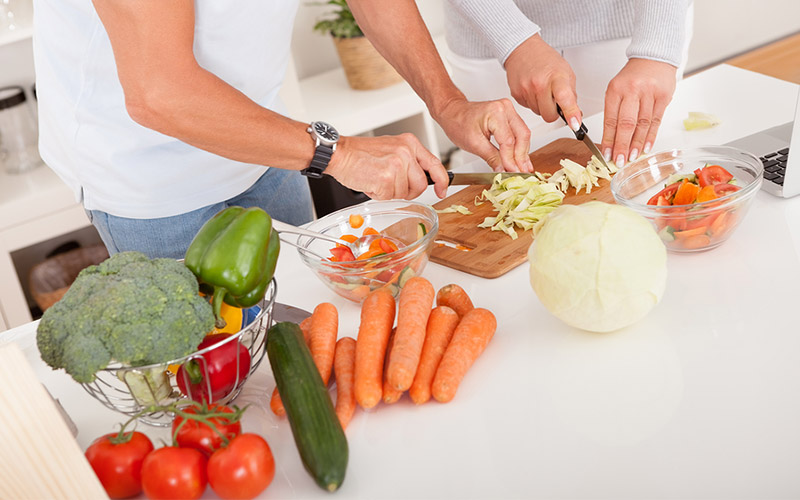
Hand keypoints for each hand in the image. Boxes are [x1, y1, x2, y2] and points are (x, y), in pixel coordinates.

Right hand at [325, 134, 449, 199]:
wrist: (340, 154)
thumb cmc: (361, 153)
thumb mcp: (391, 148)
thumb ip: (409, 161)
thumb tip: (423, 179)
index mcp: (410, 143)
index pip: (434, 164)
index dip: (442, 181)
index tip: (442, 190)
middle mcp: (406, 152)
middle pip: (421, 185)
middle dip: (408, 191)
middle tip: (392, 185)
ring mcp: (397, 165)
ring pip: (404, 193)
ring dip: (390, 192)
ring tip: (377, 179)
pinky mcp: (386, 179)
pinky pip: (389, 197)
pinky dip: (379, 195)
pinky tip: (371, 183)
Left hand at [434, 97, 532, 171]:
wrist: (453, 112)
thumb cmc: (459, 123)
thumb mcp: (473, 144)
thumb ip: (492, 158)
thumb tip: (504, 170)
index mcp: (495, 112)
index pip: (508, 141)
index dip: (511, 159)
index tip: (513, 172)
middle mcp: (505, 108)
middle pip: (522, 136)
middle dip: (522, 157)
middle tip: (523, 173)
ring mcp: (509, 110)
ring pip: (523, 134)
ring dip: (523, 153)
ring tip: (523, 169)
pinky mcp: (509, 115)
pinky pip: (519, 132)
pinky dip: (519, 146)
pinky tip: (520, 158)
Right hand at [504, 34, 581, 130]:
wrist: (523, 50)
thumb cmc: (545, 59)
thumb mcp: (565, 72)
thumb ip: (571, 95)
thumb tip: (575, 115)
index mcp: (556, 77)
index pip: (565, 98)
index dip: (571, 113)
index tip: (575, 124)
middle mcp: (539, 84)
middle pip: (549, 115)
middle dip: (553, 112)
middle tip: (554, 100)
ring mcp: (526, 90)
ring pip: (538, 113)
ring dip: (542, 106)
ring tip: (542, 90)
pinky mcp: (516, 95)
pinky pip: (528, 108)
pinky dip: (533, 102)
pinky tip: (533, 90)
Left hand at [601, 58, 676, 165]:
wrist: (654, 57)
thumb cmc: (633, 76)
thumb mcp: (616, 88)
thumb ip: (613, 111)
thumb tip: (611, 139)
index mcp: (616, 89)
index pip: (610, 119)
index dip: (608, 139)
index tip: (606, 154)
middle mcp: (632, 91)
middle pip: (626, 124)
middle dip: (622, 145)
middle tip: (619, 161)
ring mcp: (649, 93)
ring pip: (642, 124)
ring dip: (637, 144)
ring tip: (632, 158)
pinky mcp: (664, 96)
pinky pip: (656, 120)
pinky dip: (650, 136)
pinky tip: (646, 148)